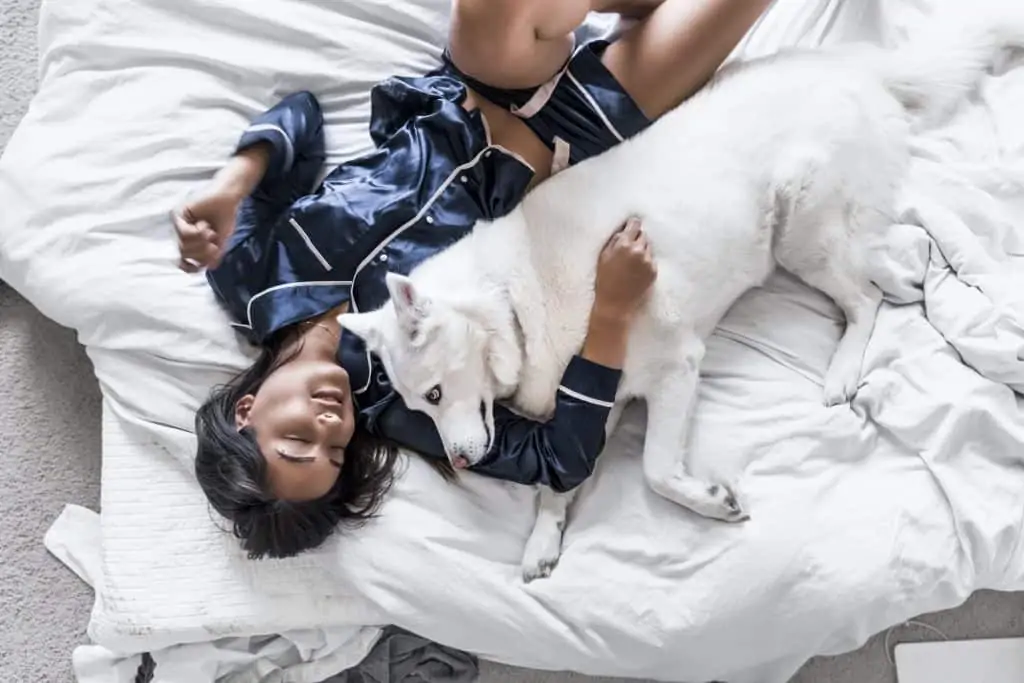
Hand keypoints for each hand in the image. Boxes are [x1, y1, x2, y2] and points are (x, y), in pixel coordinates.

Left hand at [174, 144, 269, 271]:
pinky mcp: (179, 213)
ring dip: (201, 242)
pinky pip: (183, 232)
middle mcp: (181, 232)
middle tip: (214, 247)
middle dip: (202, 254)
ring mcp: (179, 223)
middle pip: (184, 254)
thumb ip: (214, 255)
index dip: (189, 267)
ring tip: (211, 233)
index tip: (199, 268)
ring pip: (183, 245)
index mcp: (190, 240)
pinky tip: (205, 226)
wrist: (229, 200)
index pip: (183, 260)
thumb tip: (208, 268)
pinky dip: (197, 233)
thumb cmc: (225, 218)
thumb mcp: (221, 241)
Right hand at [592, 217, 656, 322]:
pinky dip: (645, 261)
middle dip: (636, 238)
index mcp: (624, 245)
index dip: (633, 224)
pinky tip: (636, 270)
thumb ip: (614, 240)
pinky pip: (651, 259)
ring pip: (648, 247)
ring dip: (642, 249)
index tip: (632, 225)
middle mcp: (639, 251)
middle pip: (643, 235)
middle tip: (628, 247)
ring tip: (632, 260)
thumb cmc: (605, 280)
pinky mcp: (653, 271)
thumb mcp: (603, 257)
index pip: (635, 225)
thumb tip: (624, 230)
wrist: (615, 304)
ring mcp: (648, 261)